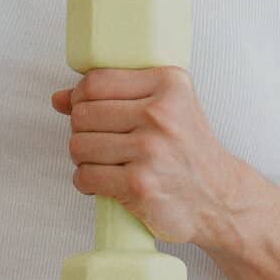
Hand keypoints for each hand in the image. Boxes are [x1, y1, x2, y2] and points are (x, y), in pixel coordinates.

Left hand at [50, 67, 240, 246]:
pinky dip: (86, 182)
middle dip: (82, 131)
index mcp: (168, 84)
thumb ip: (115, 95)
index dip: (81, 98)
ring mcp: (150, 150)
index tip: (88, 110)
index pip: (96, 81)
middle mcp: (160, 114)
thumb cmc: (189, 151)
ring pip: (79, 145)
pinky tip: (104, 181)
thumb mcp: (165, 108)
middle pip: (83, 114)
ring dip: (83, 158)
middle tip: (100, 141)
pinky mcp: (138, 184)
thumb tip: (60, 98)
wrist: (219, 197)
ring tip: (103, 162)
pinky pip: (85, 176)